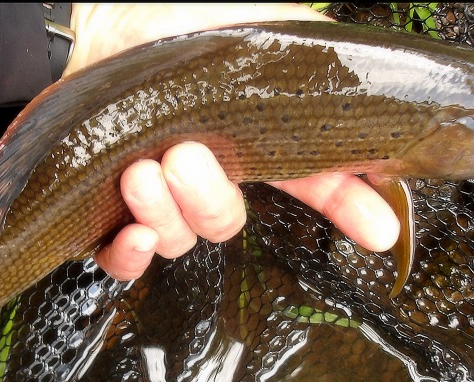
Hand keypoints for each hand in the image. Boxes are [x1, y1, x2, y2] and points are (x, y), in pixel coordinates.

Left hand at [67, 4, 399, 279]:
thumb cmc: (167, 20)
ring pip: (179, 240)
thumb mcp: (248, 22)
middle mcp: (206, 176)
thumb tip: (347, 65)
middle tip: (183, 157)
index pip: (312, 185)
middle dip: (207, 198)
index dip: (350, 209)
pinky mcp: (107, 214)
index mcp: (249, 141)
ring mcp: (158, 200)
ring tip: (141, 171)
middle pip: (227, 224)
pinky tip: (133, 234)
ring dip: (164, 213)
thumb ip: (300, 47)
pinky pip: (126, 264)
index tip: (379, 228)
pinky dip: (132, 258)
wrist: (94, 23)